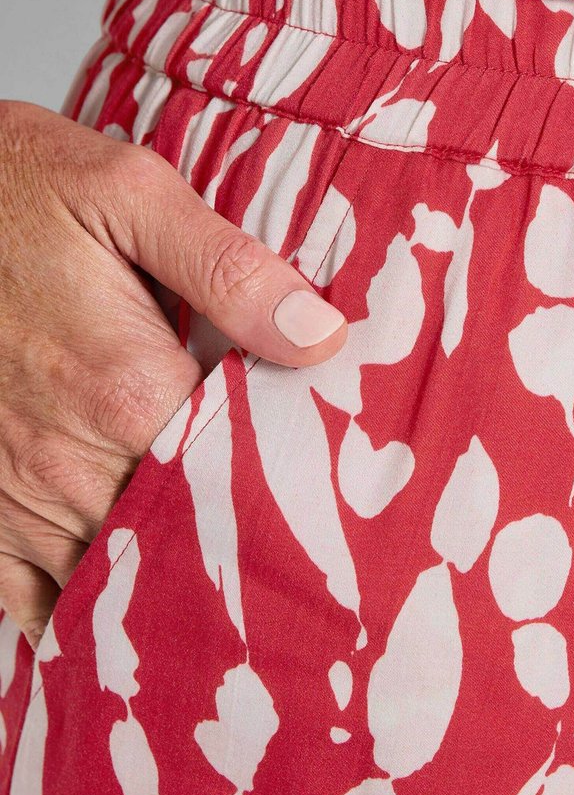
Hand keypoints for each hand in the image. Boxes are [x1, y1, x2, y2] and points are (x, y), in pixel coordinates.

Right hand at [0, 99, 346, 648]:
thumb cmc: (19, 190)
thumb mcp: (131, 194)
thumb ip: (229, 271)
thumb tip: (321, 336)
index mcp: (126, 387)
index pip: (235, 478)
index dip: (282, 483)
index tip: (318, 487)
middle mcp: (67, 458)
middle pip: (175, 536)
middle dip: (226, 536)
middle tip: (280, 538)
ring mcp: (11, 487)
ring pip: (103, 575)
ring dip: (156, 573)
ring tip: (211, 568)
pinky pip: (23, 592)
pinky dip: (70, 604)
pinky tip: (110, 590)